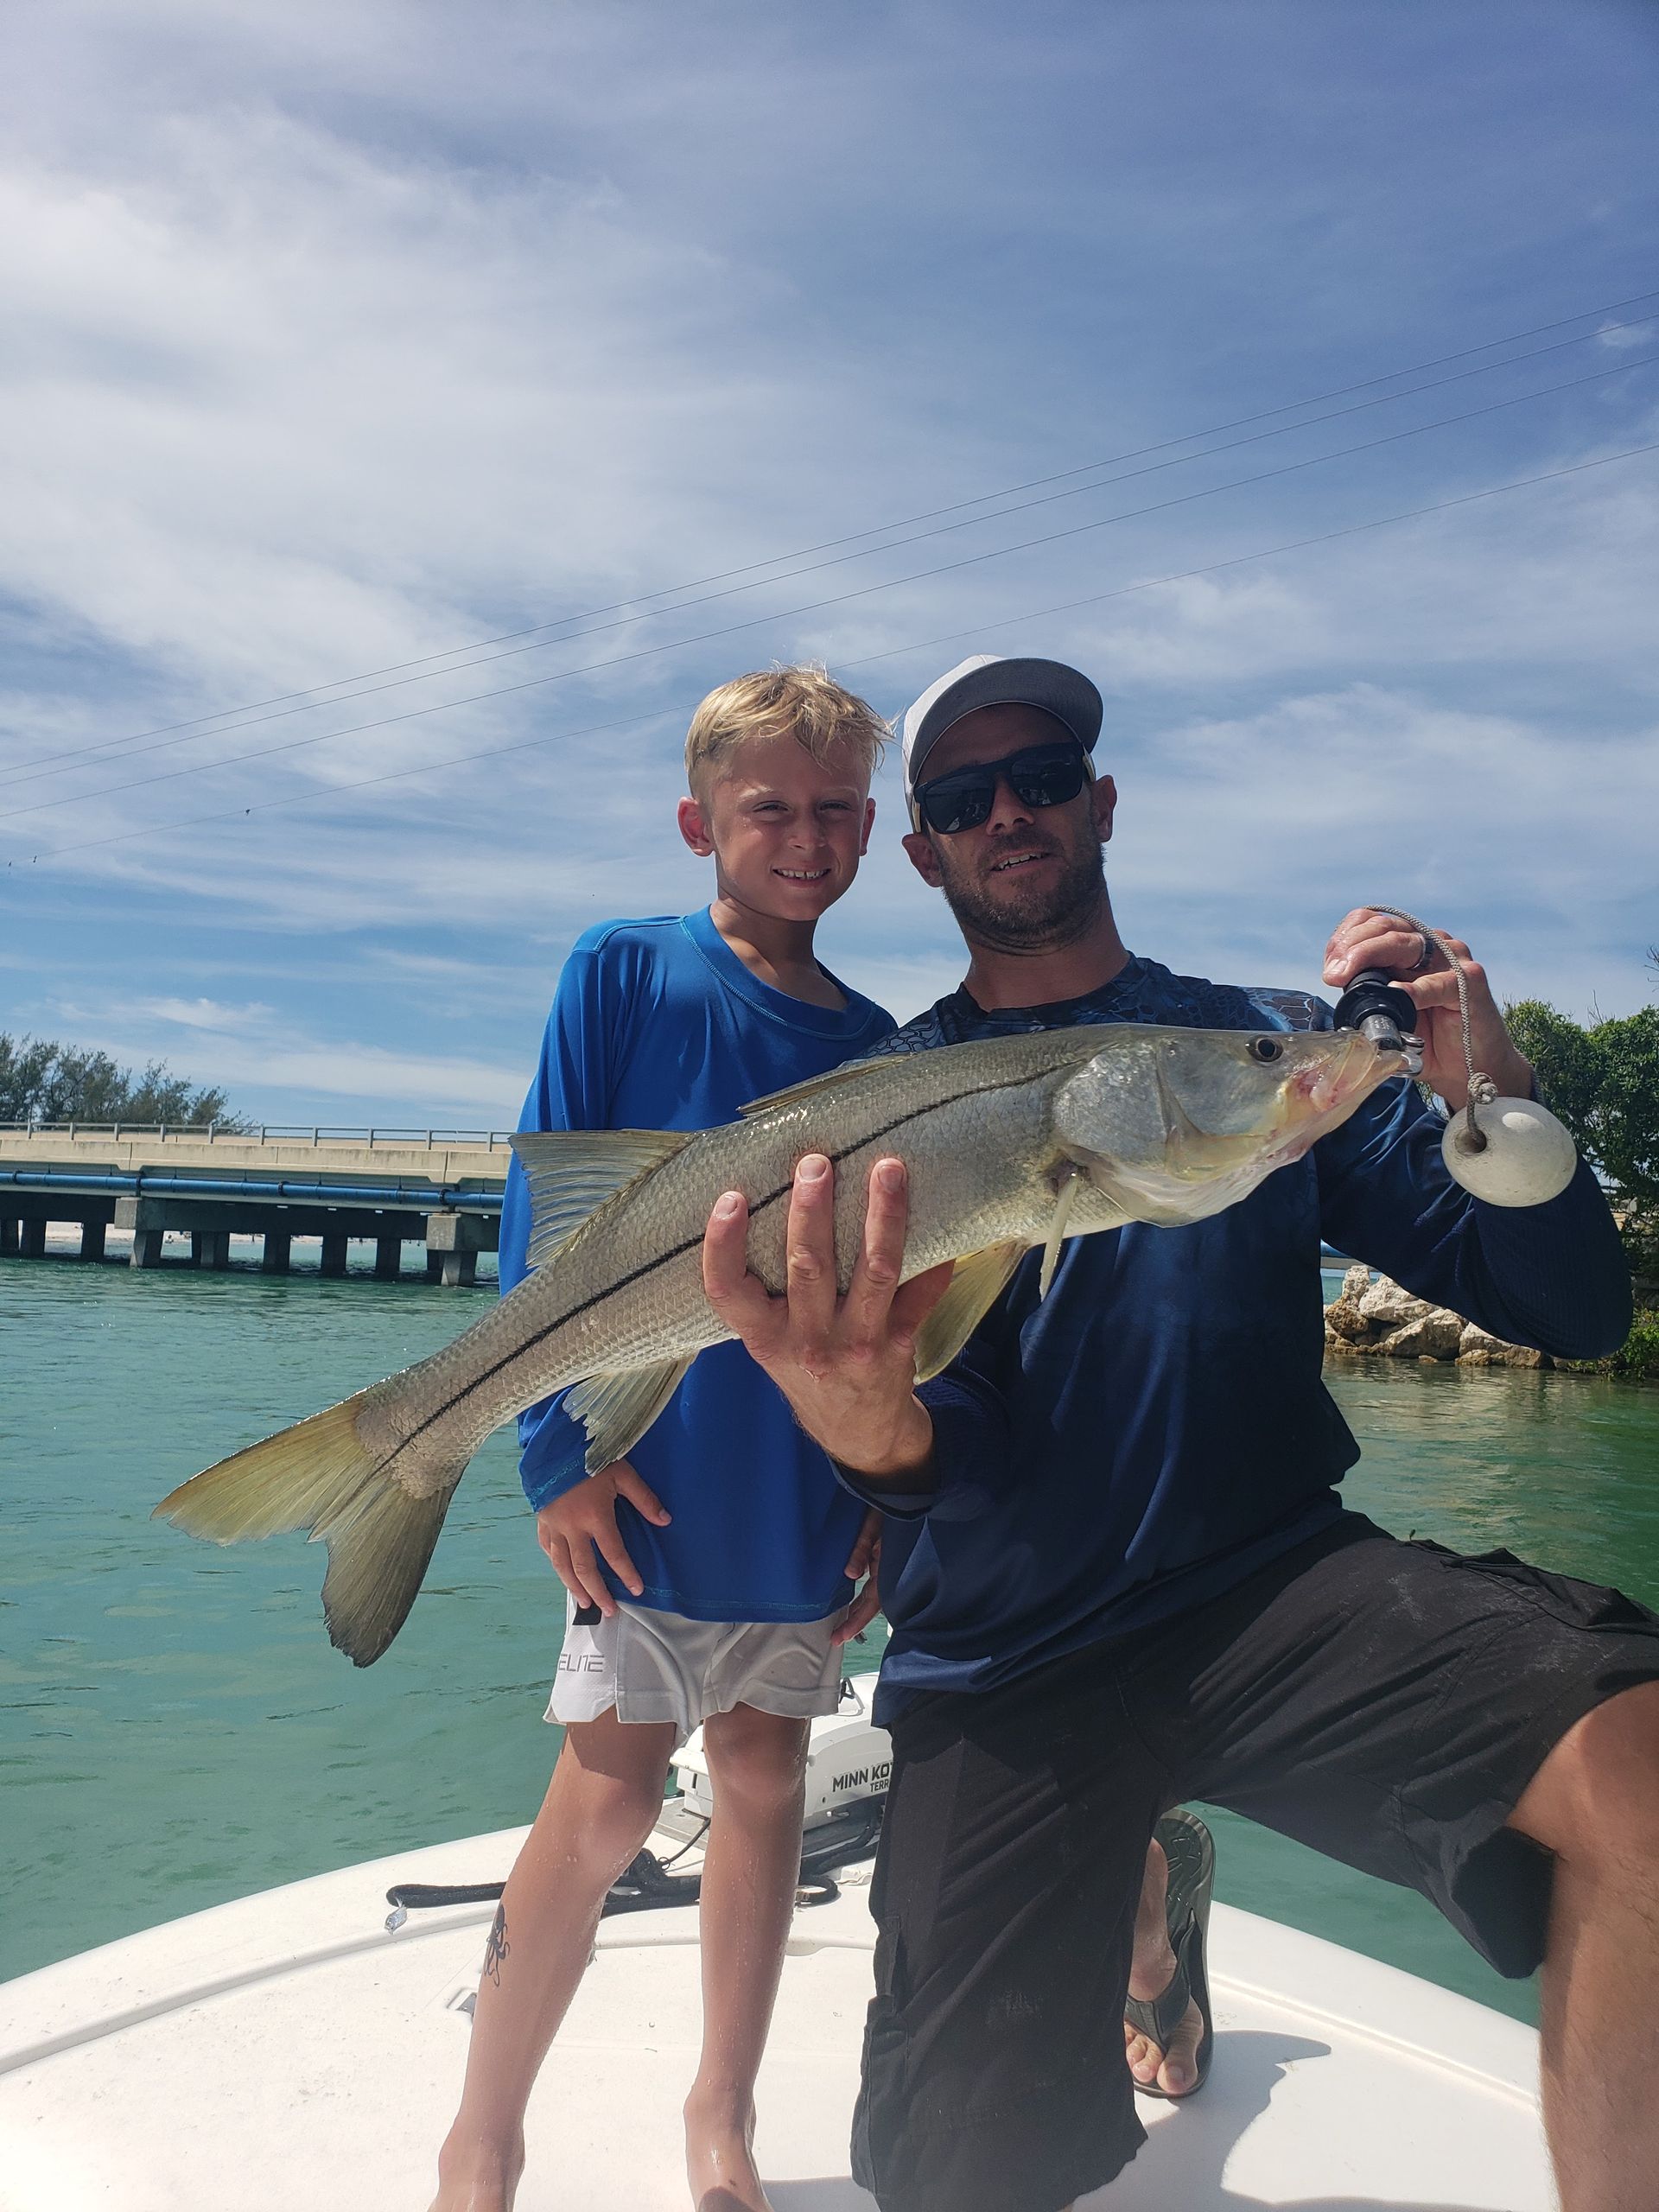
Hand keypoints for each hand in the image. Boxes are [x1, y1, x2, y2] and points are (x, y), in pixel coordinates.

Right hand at [534, 1457, 669, 1617]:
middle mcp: (572, 1527)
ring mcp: (554, 1525)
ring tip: (585, 1603)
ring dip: (574, 1586)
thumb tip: (665, 1520)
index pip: (613, 1553)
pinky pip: (547, 1548)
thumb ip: (644, 1499)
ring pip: (562, 1565)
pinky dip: (555, 1563)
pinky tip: (562, 1572)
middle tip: (609, 1611)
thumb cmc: (592, 1458)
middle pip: (584, 1568)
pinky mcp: (542, 1520)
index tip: (636, 1589)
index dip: (626, 1573)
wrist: (555, 1445)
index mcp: (595, 1516)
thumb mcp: (623, 1474)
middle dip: (598, 1592)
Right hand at [701, 1153, 952, 1481]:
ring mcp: (857, 1343)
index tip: (731, 1199)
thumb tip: (767, 1200)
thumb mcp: (769, 1342)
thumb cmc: (807, 1368)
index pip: (728, 1291)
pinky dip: (934, 1262)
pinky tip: (944, 1225)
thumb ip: (764, 1290)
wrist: (857, 1431)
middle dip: (812, 1210)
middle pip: (808, 1268)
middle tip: (816, 1163)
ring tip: (888, 1169)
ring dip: (882, 1217)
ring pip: (873, 1272)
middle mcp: (807, 1341)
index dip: (723, 1245)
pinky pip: (921, 1296)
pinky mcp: (899, 1343)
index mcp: (765, 1336)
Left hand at [831, 1506, 883, 1645]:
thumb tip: (851, 1575)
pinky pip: (873, 1574)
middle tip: (836, 1638)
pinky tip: (855, 1594)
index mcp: (886, 1563)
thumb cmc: (886, 1500)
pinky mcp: (882, 1549)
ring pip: (873, 1590)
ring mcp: (885, 1557)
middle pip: (872, 1601)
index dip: (856, 1622)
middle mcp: (887, 1565)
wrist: (898, 1482)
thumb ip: (862, 1547)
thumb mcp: (872, 1523)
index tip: (839, 1638)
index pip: (871, 1602)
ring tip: (844, 1624)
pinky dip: (864, 1589)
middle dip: (855, 1621)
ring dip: (859, 1608)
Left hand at [1322, 908, 1533, 1111]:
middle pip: (1385, 928)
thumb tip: (1335, 979)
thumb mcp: (1389, 1008)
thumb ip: (1368, 989)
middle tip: (1332, 975)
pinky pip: (1436, 982)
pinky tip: (1395, 993)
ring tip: (1346, 979)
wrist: (1472, 1067)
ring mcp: (1452, 959)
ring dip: (1368, 956)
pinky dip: (1412, 989)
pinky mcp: (1469, 982)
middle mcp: (1432, 944)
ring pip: (1405, 944)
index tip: (1330, 967)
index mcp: (1411, 945)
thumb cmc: (1430, 1037)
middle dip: (1350, 948)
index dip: (1346, 937)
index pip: (1374, 920)